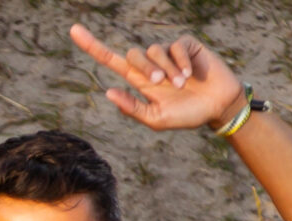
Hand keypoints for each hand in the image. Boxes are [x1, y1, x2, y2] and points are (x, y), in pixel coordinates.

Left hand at [69, 24, 245, 132]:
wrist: (218, 107)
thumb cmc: (187, 115)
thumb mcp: (157, 119)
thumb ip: (133, 108)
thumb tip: (108, 92)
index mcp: (140, 81)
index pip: (111, 61)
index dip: (92, 46)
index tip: (73, 31)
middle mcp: (151, 65)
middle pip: (133, 55)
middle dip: (144, 69)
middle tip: (159, 83)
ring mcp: (168, 53)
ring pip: (154, 51)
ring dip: (166, 69)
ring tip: (181, 84)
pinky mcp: (185, 45)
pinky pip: (175, 46)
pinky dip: (180, 61)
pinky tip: (190, 74)